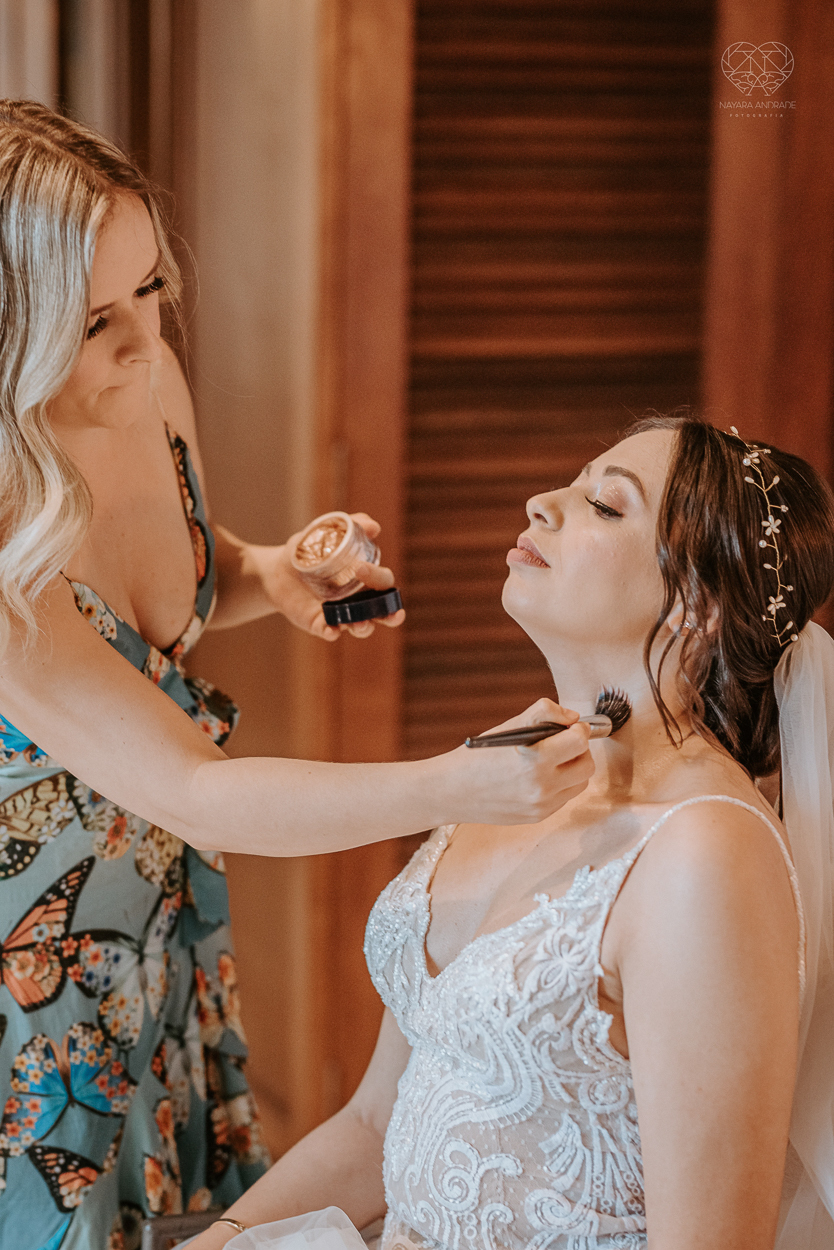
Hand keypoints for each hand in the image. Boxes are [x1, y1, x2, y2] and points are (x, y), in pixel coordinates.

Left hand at [267, 513, 405, 640]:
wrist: (277, 570)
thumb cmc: (308, 550)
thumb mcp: (326, 533)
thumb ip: (350, 526)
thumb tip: (374, 527)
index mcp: (365, 579)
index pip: (384, 583)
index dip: (379, 578)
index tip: (361, 568)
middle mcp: (357, 600)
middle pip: (383, 612)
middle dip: (392, 615)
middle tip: (395, 614)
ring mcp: (340, 613)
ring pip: (361, 627)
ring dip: (364, 627)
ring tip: (359, 624)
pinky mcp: (320, 623)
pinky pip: (330, 631)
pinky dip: (332, 632)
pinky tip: (331, 630)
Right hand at [438, 698, 593, 825]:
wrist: (451, 791)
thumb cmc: (477, 756)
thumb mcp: (510, 726)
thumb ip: (544, 714)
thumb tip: (573, 718)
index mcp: (535, 760)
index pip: (580, 742)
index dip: (579, 730)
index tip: (571, 727)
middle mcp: (542, 787)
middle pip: (587, 766)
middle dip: (580, 750)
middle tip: (564, 742)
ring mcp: (541, 806)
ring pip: (580, 784)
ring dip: (573, 769)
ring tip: (552, 759)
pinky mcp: (538, 817)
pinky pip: (564, 798)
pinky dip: (560, 784)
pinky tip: (540, 775)